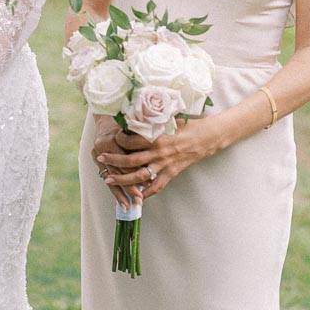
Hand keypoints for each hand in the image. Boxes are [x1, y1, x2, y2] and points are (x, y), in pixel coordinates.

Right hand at [90, 115, 138, 210]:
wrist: (107, 110)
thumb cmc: (129, 118)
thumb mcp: (136, 124)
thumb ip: (145, 135)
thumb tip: (163, 147)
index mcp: (115, 137)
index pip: (127, 161)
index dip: (137, 173)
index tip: (147, 185)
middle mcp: (105, 145)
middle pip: (119, 171)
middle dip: (129, 187)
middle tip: (139, 200)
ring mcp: (98, 152)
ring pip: (111, 177)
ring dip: (120, 193)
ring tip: (128, 206)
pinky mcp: (96, 157)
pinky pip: (106, 176)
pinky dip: (115, 189)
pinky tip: (121, 200)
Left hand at [98, 118, 215, 201]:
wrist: (208, 137)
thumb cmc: (188, 125)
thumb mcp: (169, 118)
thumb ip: (153, 119)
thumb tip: (136, 113)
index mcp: (157, 136)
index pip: (131, 140)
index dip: (119, 139)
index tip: (113, 137)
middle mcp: (159, 152)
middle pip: (131, 159)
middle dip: (114, 160)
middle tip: (101, 158)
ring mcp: (165, 164)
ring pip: (140, 176)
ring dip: (123, 179)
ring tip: (110, 179)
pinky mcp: (172, 173)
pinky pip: (157, 186)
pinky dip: (146, 192)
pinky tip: (136, 196)